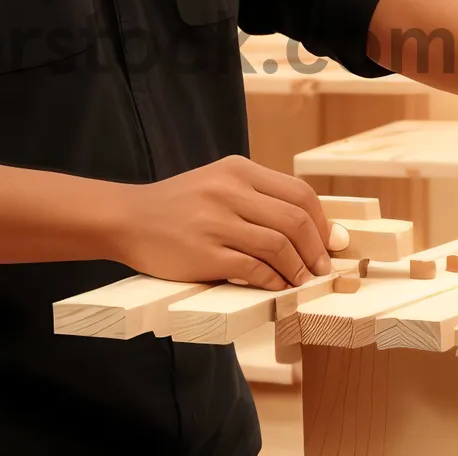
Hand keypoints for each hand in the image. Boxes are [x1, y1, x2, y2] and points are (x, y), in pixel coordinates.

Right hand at [110, 155, 334, 289]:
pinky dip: (273, 282)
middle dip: (317, 249)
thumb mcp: (219, 184)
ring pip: (279, 245)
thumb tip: (312, 230)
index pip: (299, 193)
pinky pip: (254, 269)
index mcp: (237, 170)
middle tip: (323, 269)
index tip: (329, 244)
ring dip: (299, 269)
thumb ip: (259, 199)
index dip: (322, 223)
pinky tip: (276, 288)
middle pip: (295, 219)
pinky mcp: (204, 253)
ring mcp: (216, 221)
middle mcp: (229, 190)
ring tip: (302, 282)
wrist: (129, 218)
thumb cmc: (179, 206)